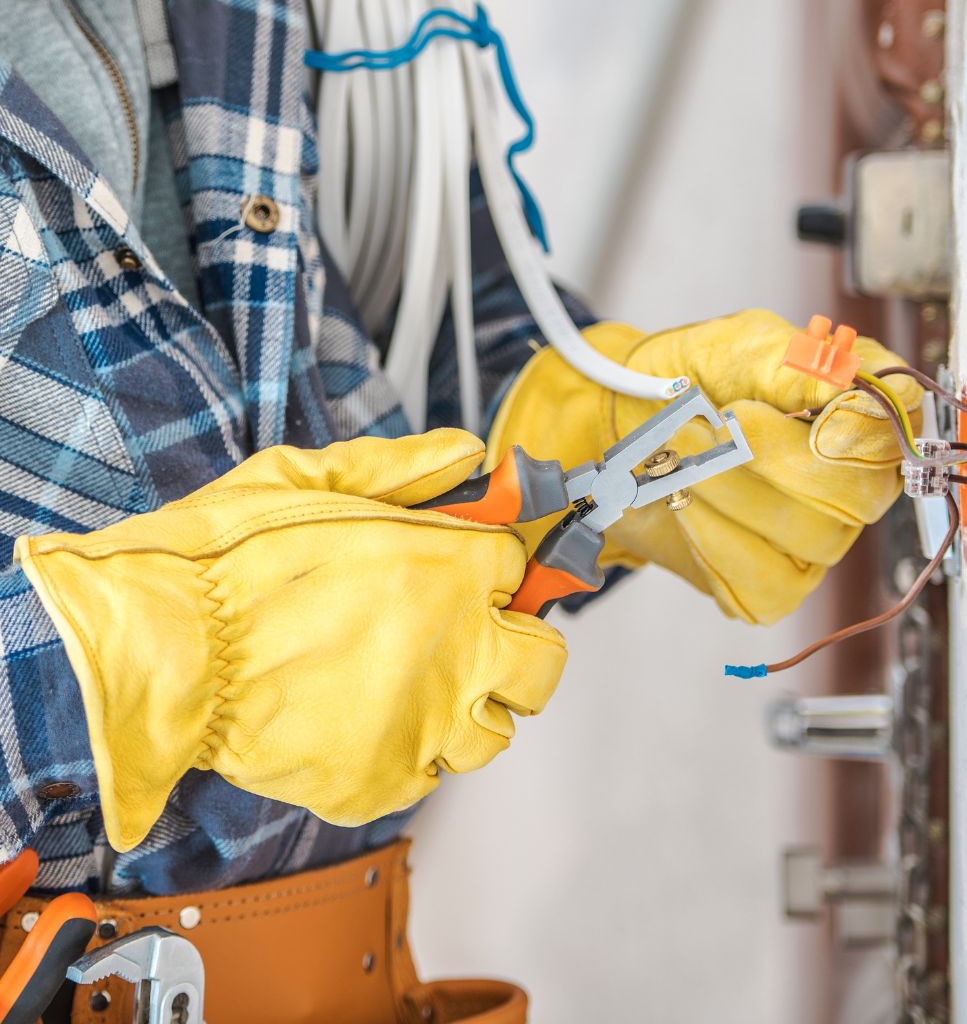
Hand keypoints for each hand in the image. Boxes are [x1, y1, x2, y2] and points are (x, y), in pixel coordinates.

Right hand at [16, 431, 565, 850]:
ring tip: (416, 687)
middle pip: (542, 662)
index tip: (476, 575)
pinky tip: (368, 724)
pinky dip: (409, 755)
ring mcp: (424, 722)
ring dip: (469, 708)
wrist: (157, 647)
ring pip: (497, 731)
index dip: (495, 572)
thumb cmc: (222, 563)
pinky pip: (430, 777)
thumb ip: (400, 466)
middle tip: (473, 639)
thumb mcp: (308, 478)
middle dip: (517, 647)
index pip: (520, 571)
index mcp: (450, 568)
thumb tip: (466, 454)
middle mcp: (456, 648)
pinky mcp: (382, 781)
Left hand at [486, 310, 921, 623]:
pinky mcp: (772, 586)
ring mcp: (815, 541)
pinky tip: (685, 506)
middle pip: (855, 495)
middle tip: (707, 425)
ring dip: (728, 492)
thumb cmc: (686, 381)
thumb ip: (790, 359)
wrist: (622, 429)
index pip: (896, 428)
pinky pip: (765, 584)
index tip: (801, 406)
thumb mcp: (735, 346)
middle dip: (769, 458)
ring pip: (808, 538)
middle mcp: (850, 484)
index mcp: (855, 415)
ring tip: (680, 458)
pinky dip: (714, 541)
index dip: (859, 424)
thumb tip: (844, 380)